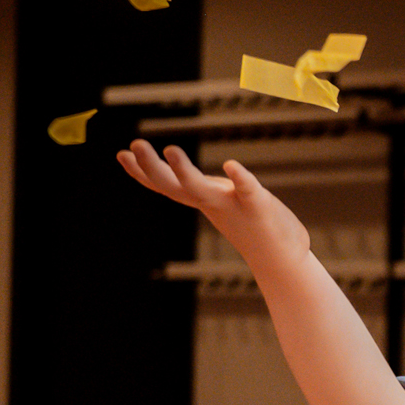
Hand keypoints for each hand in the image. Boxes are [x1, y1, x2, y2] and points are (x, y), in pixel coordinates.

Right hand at [116, 140, 309, 266]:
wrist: (283, 259)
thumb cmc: (255, 229)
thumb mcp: (224, 205)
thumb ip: (209, 191)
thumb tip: (198, 175)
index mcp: (205, 199)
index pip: (168, 185)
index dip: (143, 172)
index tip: (121, 154)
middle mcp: (214, 202)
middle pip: (174, 185)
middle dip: (150, 167)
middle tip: (132, 145)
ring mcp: (234, 204)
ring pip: (201, 188)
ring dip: (184, 170)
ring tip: (170, 149)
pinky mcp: (259, 205)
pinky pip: (248, 190)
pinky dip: (240, 178)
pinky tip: (231, 165)